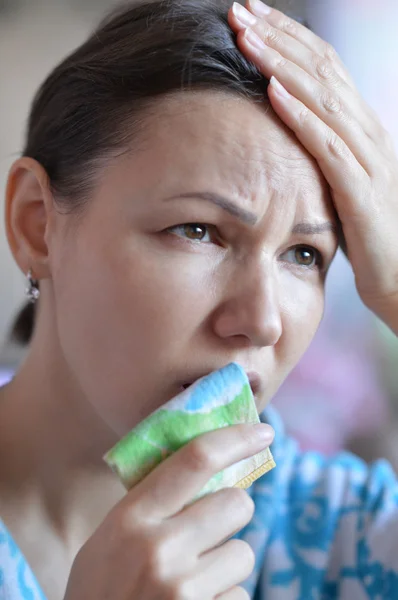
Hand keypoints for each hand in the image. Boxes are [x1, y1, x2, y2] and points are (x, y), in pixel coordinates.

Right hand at [64, 423, 273, 599]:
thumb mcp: (113, 537)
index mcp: (132, 517)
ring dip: (227, 565)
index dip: (235, 439)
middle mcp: (159, 549)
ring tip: (193, 582)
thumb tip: (212, 467)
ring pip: (243, 552)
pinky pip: (241, 597)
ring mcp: (183, 590)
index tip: (262, 432)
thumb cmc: (103, 590)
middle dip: (231, 513)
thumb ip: (154, 503)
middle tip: (210, 531)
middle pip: (236, 503)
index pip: (194, 460)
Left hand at [229, 0, 397, 333]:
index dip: (289, 40)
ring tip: (247, 38)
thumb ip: (324, 156)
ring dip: (282, 65)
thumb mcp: (344, 186)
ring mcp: (370, 162)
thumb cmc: (370, 237)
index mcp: (362, 131)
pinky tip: (272, 93)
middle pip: (323, 72)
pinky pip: (329, 148)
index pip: (325, 70)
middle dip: (279, 38)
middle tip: (240, 10)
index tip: (251, 19)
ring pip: (325, 100)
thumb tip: (290, 133)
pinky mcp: (363, 194)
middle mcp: (369, 135)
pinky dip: (301, 117)